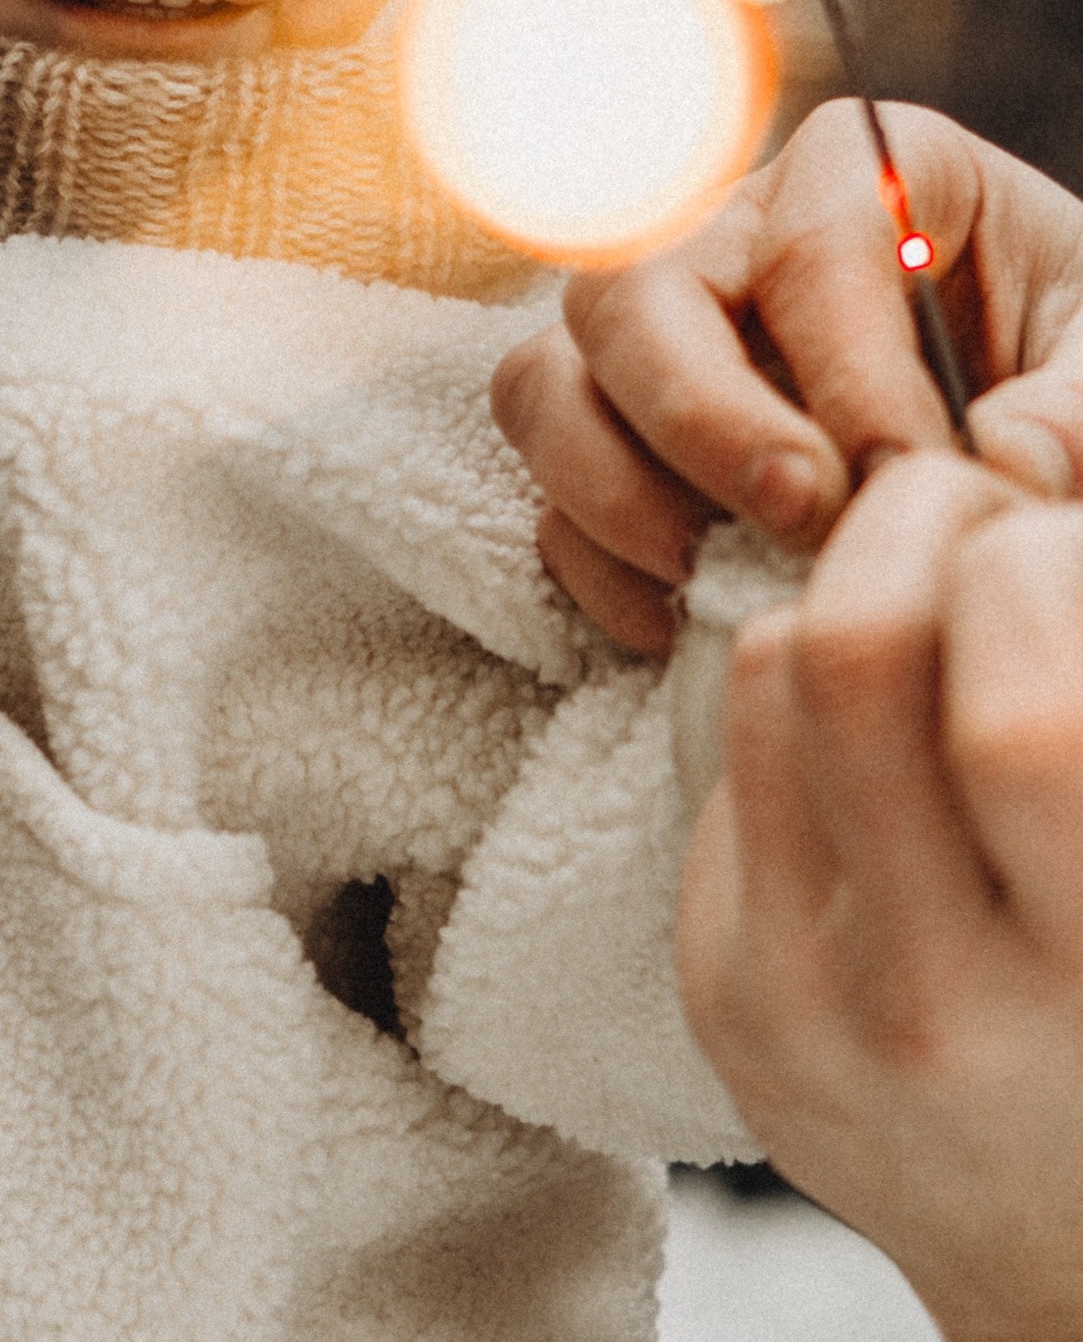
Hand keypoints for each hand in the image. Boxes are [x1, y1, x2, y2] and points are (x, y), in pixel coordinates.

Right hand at [491, 99, 1082, 653]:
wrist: (1037, 433)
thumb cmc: (1074, 363)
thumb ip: (1080, 408)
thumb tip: (1002, 467)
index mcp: (868, 172)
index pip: (811, 238)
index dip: (847, 361)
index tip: (909, 475)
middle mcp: (732, 235)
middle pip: (634, 287)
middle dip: (700, 414)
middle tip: (798, 514)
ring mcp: (660, 339)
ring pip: (549, 378)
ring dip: (609, 486)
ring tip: (714, 574)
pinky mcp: (622, 439)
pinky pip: (548, 493)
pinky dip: (597, 565)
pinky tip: (686, 623)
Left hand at [678, 454, 1082, 1341]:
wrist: (1069, 1258)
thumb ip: (1075, 697)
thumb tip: (1039, 508)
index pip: (1018, 726)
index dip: (1032, 571)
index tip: (1052, 538)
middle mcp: (936, 1007)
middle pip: (856, 654)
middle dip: (912, 525)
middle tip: (972, 512)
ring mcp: (802, 1005)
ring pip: (771, 670)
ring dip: (849, 597)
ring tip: (930, 614)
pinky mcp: (721, 992)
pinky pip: (731, 757)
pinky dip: (802, 700)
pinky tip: (875, 735)